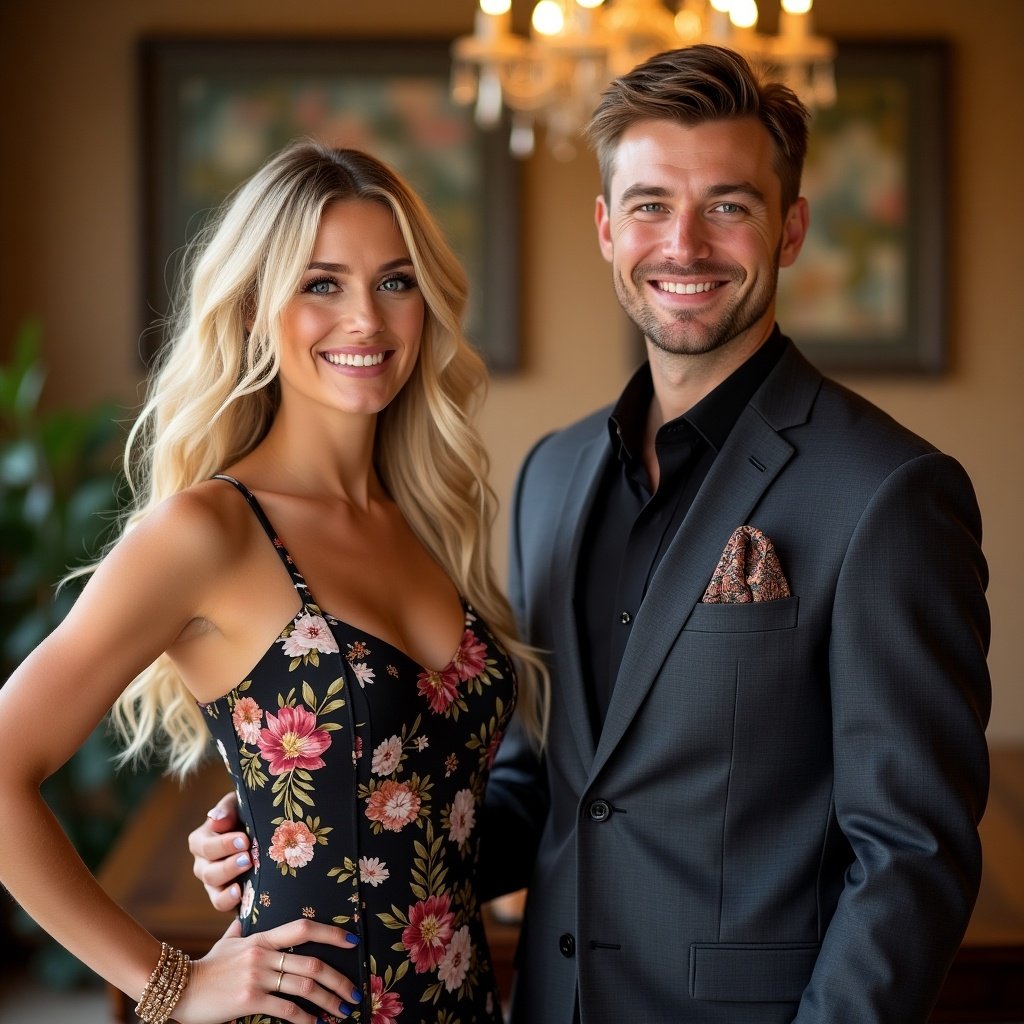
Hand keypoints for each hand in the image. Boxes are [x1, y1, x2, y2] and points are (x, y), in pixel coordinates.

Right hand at [174, 918, 361, 1023]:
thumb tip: (241, 921)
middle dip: (338, 978)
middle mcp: (263, 953)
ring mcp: (257, 976)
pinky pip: (286, 1009)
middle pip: (312, 961)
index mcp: (262, 937)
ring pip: (304, 986)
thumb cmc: (206, 967)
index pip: (303, 927)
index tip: (352, 941)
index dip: (331, 933)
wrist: (178, 987)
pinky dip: (305, 1018)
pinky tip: (316, 1023)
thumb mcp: (226, 943)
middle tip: (355, 991)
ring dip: (328, 1000)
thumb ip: (238, 932)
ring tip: (342, 1010)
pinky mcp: (250, 1000)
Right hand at [188, 791, 248, 911]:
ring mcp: (214, 884)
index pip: (204, 846)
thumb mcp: (238, 804)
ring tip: (248, 873)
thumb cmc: (246, 814)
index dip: (223, 845)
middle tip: (248, 858)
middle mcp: (203, 864)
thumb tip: (215, 818)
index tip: (243, 840)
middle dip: (228, 866)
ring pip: (214, 890)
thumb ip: (227, 808)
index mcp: (201, 841)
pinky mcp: (226, 896)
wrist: (264, 832)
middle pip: (208, 872)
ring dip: (231, 884)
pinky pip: (222, 905)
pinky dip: (229, 902)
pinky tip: (242, 895)